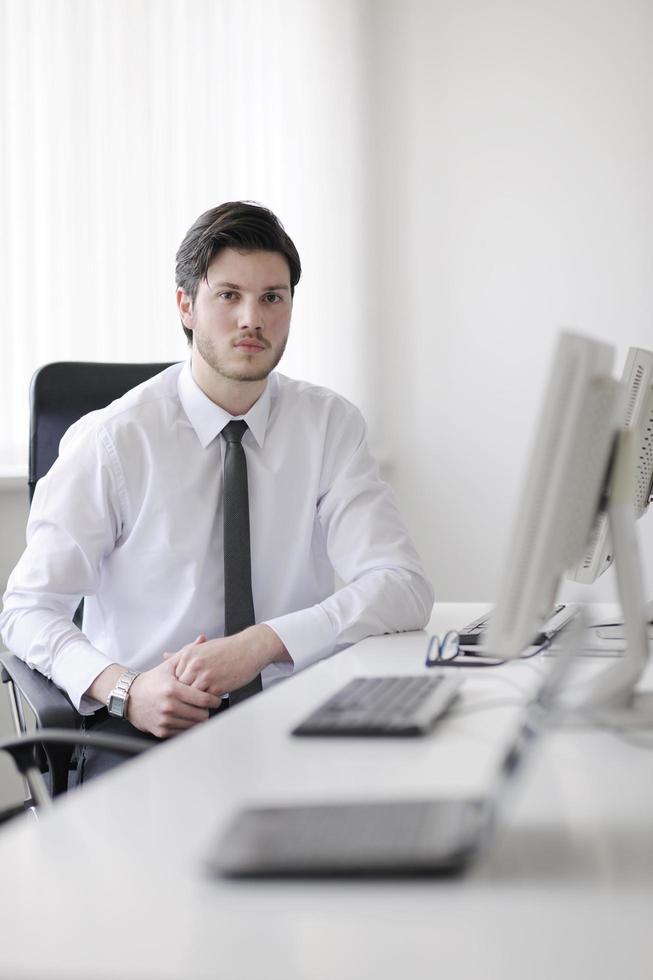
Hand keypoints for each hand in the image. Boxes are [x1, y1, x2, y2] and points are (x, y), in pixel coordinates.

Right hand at [126, 654, 220, 738]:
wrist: (129, 697)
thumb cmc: (152, 681)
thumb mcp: (168, 666)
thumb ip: (187, 653)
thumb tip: (202, 639)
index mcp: (173, 689)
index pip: (203, 699)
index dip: (214, 700)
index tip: (216, 699)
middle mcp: (169, 706)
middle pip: (201, 714)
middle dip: (206, 709)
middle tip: (205, 705)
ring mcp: (165, 720)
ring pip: (194, 725)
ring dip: (198, 718)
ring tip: (196, 710)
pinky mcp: (162, 731)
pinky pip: (184, 732)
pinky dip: (187, 726)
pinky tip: (185, 717)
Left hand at [164, 624, 288, 696]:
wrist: (250, 648)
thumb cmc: (227, 648)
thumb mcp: (202, 647)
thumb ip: (182, 653)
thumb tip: (165, 656)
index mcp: (189, 654)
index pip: (175, 676)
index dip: (179, 685)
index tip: (181, 689)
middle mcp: (194, 665)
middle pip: (181, 688)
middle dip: (184, 695)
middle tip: (186, 701)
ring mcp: (205, 676)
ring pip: (191, 696)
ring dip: (194, 702)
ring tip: (196, 705)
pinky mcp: (217, 687)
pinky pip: (205, 701)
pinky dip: (206, 703)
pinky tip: (209, 703)